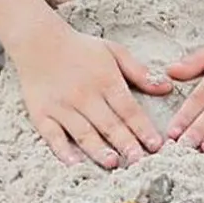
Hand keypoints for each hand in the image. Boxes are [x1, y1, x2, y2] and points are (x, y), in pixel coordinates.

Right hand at [10, 24, 169, 168]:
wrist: (37, 39)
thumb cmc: (80, 48)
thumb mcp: (113, 51)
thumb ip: (139, 72)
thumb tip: (166, 88)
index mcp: (105, 80)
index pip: (128, 109)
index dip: (143, 128)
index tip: (157, 146)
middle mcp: (84, 94)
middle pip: (108, 123)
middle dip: (126, 144)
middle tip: (140, 163)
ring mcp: (62, 106)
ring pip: (82, 132)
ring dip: (98, 148)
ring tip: (112, 162)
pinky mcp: (41, 113)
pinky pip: (52, 135)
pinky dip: (62, 150)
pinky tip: (74, 163)